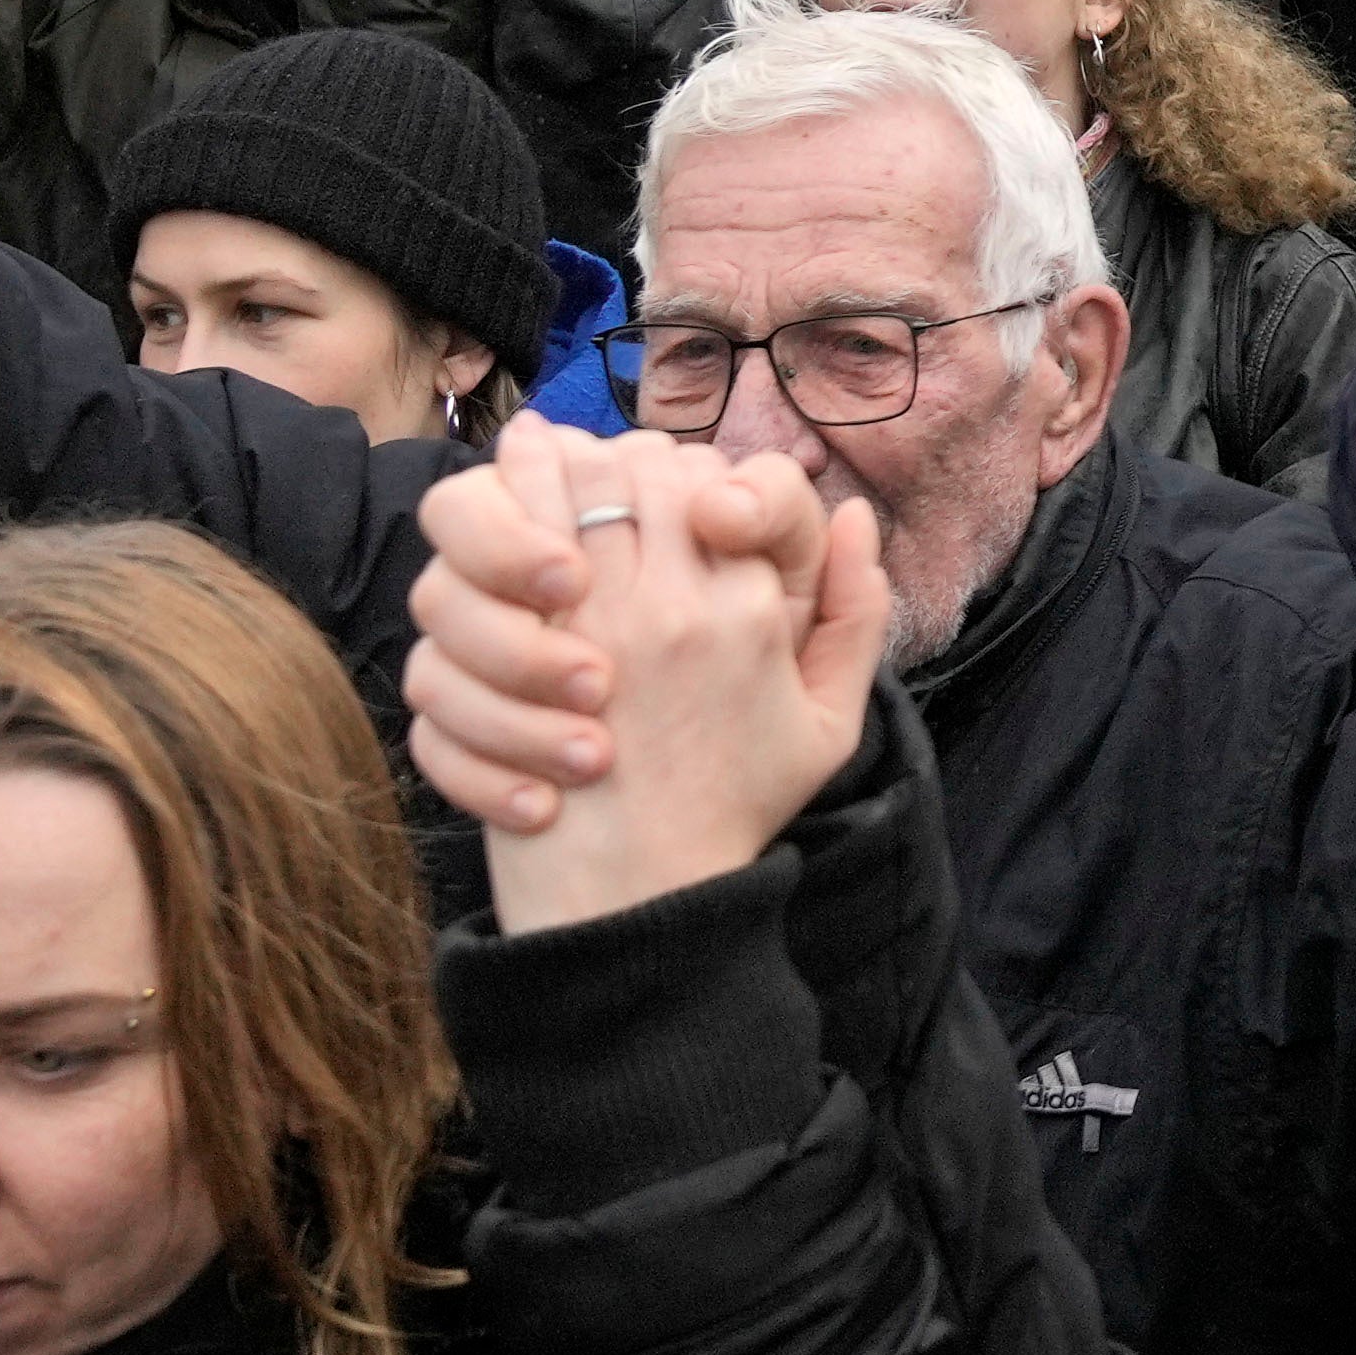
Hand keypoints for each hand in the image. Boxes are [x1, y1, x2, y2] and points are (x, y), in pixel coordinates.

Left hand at [413, 432, 887, 921]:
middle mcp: (677, 602)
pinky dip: (499, 513)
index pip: (710, 481)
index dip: (678, 467)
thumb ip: (858, 613)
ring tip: (535, 459)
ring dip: (547, 467)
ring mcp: (596, 622)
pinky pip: (505, 542)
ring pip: (567, 487)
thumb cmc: (733, 812)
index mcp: (753, 610)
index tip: (659, 480)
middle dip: (611, 457)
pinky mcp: (527, 650)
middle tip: (588, 462)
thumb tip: (858, 518)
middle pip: (635, 468)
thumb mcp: (832, 724)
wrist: (640, 897)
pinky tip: (497, 512)